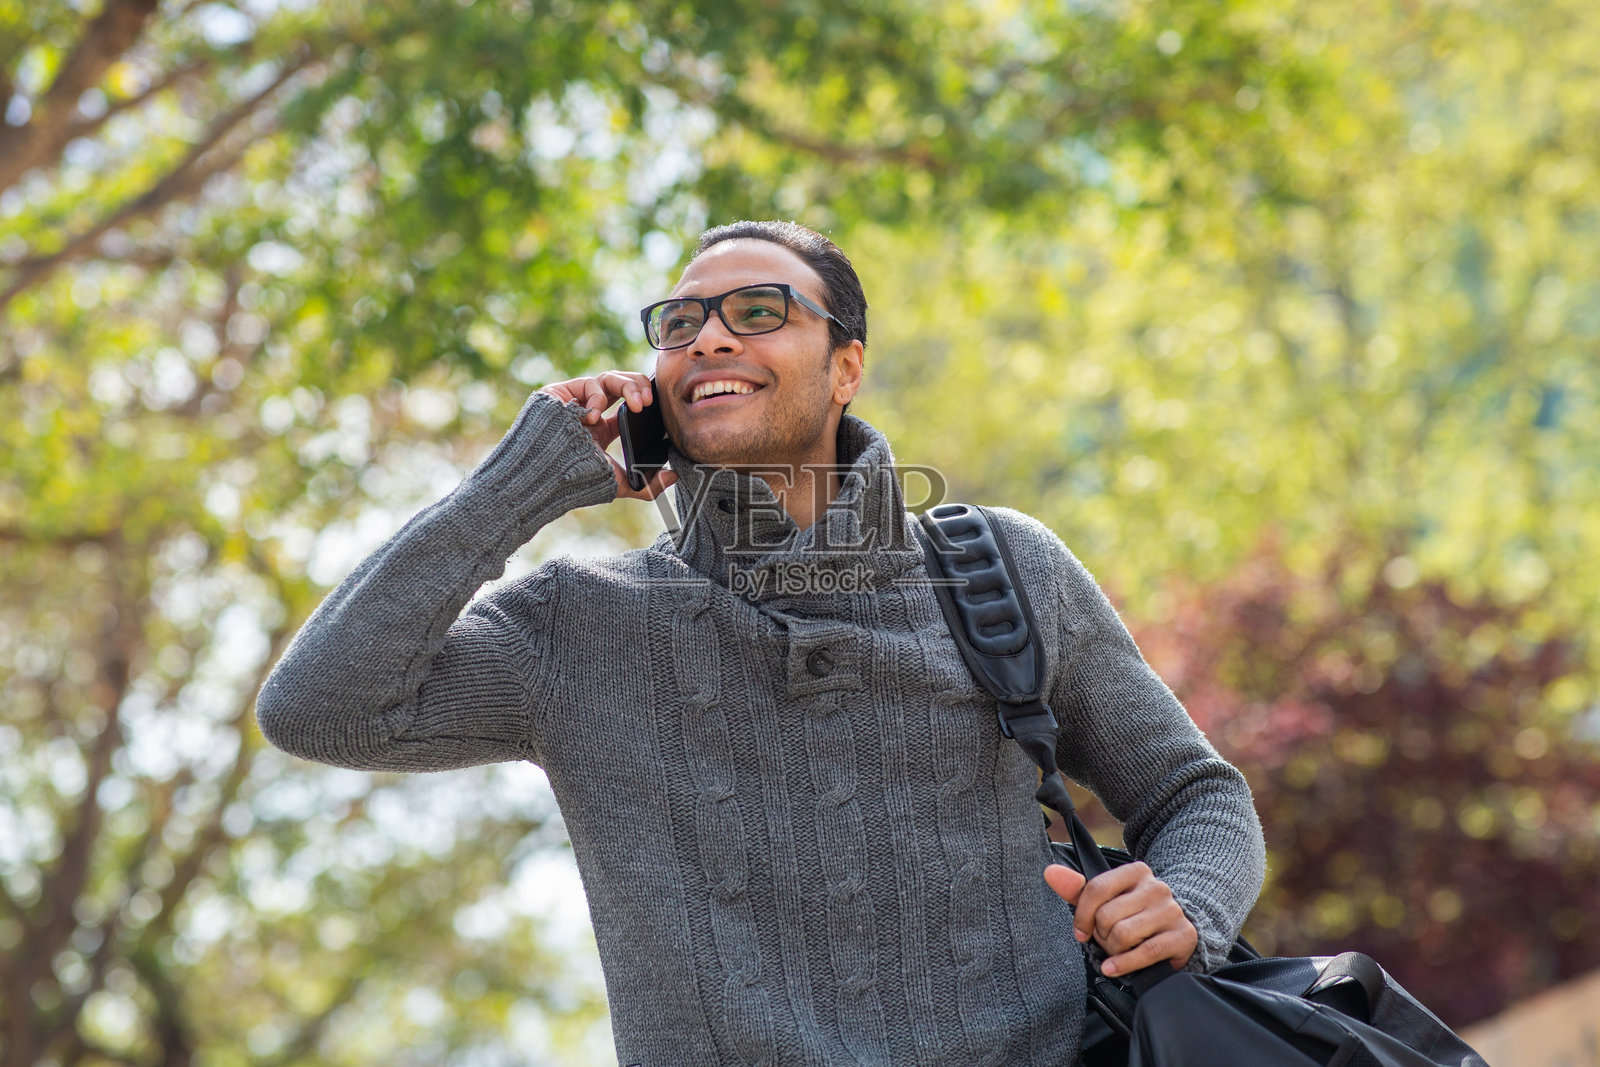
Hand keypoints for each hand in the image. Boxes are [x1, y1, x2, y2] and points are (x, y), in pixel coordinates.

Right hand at [538, 371, 676, 500]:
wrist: (546, 478)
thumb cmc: (577, 482)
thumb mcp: (618, 483)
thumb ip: (648, 485)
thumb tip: (675, 478)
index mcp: (600, 431)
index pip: (627, 406)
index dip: (645, 400)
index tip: (660, 406)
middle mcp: (588, 413)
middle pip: (620, 386)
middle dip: (639, 387)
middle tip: (649, 401)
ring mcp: (574, 402)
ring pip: (608, 379)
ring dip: (627, 386)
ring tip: (638, 404)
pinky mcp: (559, 393)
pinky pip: (587, 383)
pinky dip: (597, 396)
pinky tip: (595, 415)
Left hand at [1044, 861, 1197, 976]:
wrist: (1175, 933)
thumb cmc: (1133, 916)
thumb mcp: (1106, 902)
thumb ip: (1077, 889)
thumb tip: (1050, 872)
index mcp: (1136, 872)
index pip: (1096, 888)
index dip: (1082, 915)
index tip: (1080, 932)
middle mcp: (1157, 887)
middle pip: (1108, 915)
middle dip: (1102, 935)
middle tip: (1108, 940)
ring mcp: (1172, 911)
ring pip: (1124, 935)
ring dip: (1114, 950)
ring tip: (1119, 949)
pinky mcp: (1183, 935)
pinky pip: (1145, 952)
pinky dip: (1124, 964)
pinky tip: (1113, 968)